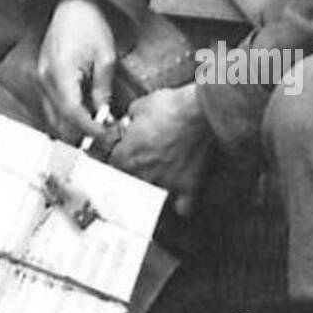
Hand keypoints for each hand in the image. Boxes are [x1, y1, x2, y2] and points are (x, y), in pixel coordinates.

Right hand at [35, 0, 116, 141]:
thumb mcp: (106, 57)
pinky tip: (84, 114)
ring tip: (97, 126)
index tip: (106, 136)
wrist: (74, 5)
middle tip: (105, 135)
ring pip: (52, 116)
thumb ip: (102, 89)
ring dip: (73, 126)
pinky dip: (65, 114)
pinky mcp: (41, 77)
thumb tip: (103, 115)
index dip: (90, 129)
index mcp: (61, 72)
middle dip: (82, 132)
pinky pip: (50, 105)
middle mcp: (45, 78)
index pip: (73, 113)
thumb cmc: (90, 26)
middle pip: (59, 120)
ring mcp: (40, 78)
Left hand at [110, 84, 212, 211]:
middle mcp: (142, 176)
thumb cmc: (171, 108)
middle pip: (129, 183)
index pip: (112, 164)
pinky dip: (179, 202)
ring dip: (150, 187)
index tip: (124, 146)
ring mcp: (165, 184)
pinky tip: (177, 198)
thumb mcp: (139, 106)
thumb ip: (129, 121)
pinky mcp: (187, 185)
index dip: (119, 152)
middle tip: (142, 156)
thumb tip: (131, 122)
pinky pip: (182, 206)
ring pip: (150, 196)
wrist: (200, 112)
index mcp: (126, 158)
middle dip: (132, 170)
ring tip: (156, 173)